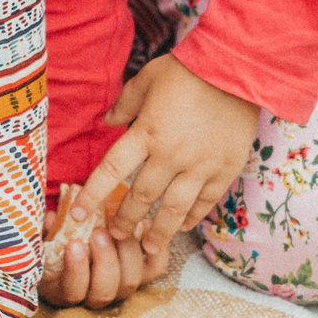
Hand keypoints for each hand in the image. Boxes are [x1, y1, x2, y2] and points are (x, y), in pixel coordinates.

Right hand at [39, 184, 153, 308]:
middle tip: (99, 233)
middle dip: (103, 261)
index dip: (75, 270)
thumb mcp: (47, 236)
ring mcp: (121, 288)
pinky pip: (155, 268)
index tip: (74, 244)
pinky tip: (144, 226)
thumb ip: (47, 230)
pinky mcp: (143, 274)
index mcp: (65, 290)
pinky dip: (155, 250)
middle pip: (104, 292)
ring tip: (120, 227)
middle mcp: (95, 296)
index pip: (72, 292)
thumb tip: (51, 219)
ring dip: (125, 253)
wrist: (85, 234)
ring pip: (129, 282)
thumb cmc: (60, 238)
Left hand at [88, 55, 260, 269]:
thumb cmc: (188, 71)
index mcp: (146, 132)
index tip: (79, 216)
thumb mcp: (148, 78)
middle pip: (141, 198)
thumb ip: (125, 103)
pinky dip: (191, 218)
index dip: (93, 197)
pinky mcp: (224, 169)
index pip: (111, 172)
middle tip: (116, 234)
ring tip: (148, 248)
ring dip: (158, 233)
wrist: (238, 70)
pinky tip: (182, 227)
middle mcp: (170, 154)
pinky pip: (204, 202)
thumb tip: (108, 120)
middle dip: (125, 220)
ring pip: (173, 210)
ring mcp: (199, 165)